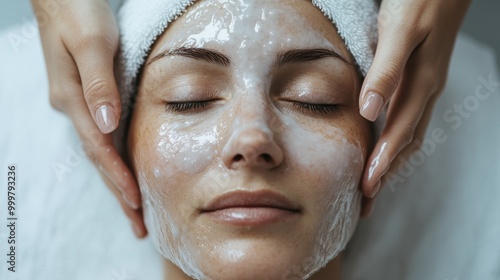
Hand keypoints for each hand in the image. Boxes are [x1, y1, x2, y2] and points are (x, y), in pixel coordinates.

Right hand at [32, 0, 145, 236]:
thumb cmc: (79, 11)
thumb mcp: (92, 42)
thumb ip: (99, 84)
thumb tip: (107, 124)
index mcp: (73, 97)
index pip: (99, 147)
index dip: (118, 176)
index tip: (136, 202)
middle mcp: (73, 106)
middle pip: (99, 158)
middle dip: (119, 192)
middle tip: (137, 225)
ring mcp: (79, 103)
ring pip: (101, 150)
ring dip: (118, 180)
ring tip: (134, 208)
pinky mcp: (88, 96)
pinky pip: (103, 135)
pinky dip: (116, 158)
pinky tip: (126, 170)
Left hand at [359, 0, 470, 215]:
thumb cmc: (420, 0)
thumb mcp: (400, 31)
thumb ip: (386, 70)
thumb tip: (369, 111)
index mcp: (420, 84)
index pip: (398, 134)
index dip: (382, 164)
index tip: (366, 190)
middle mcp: (426, 91)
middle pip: (406, 143)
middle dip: (386, 173)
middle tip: (367, 201)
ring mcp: (426, 86)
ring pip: (410, 134)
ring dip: (392, 161)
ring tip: (375, 183)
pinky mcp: (421, 79)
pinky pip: (410, 119)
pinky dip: (398, 140)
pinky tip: (387, 146)